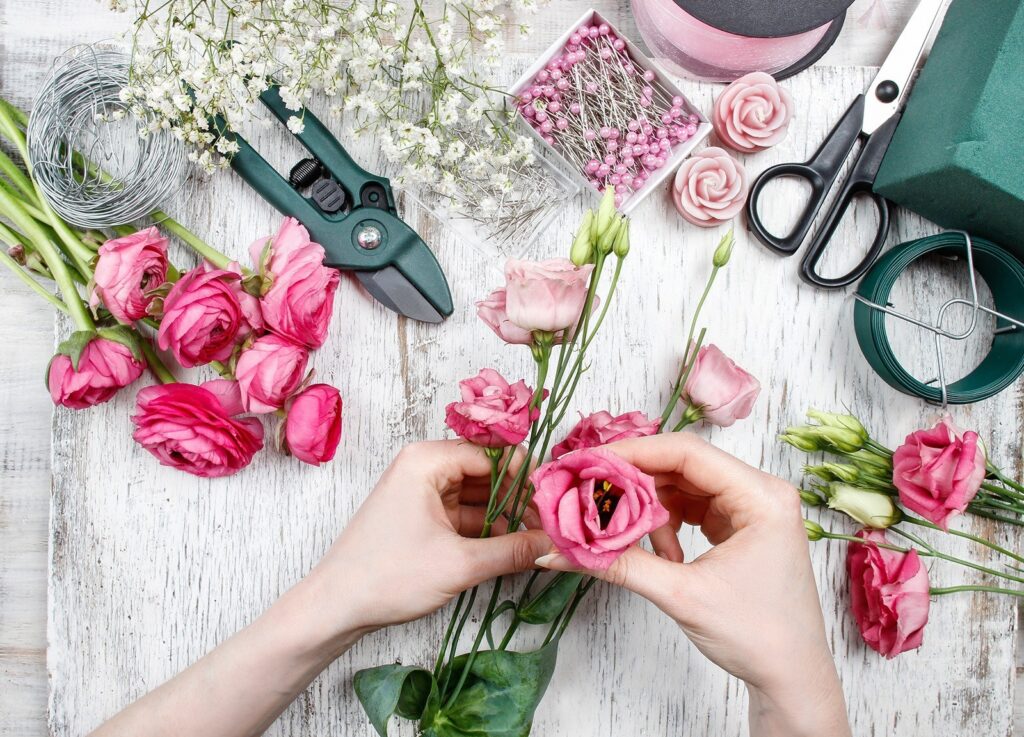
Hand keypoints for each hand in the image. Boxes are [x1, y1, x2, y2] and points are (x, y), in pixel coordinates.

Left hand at [306, 440, 549, 643]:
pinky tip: (510, 548)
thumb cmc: (387, 576)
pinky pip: (463, 514)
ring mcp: (421, 491)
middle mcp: (424, 466)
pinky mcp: (421, 516)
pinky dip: (486, 530)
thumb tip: (556, 545)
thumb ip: (514, 550)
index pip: (493, 454)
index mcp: (427, 459)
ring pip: (477, 496)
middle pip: (486, 473)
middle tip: (550, 526)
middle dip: (518, 500)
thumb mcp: (460, 564)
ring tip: (536, 541)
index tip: (553, 504)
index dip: (526, 478)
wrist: (337, 607)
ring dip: (505, 517)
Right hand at [537, 433, 849, 736]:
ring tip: (628, 538)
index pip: (687, 453)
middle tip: (592, 495)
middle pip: (683, 466)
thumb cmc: (756, 636)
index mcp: (762, 497)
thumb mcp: (681, 595)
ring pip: (684, 486)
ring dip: (650, 508)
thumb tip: (558, 551)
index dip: (634, 453)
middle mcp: (762, 492)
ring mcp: (752, 507)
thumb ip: (620, 565)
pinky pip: (693, 506)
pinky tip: (660, 554)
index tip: (589, 463)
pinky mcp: (742, 525)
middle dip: (635, 481)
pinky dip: (666, 524)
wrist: (791, 677)